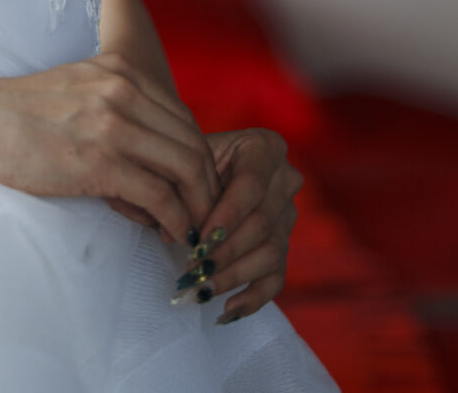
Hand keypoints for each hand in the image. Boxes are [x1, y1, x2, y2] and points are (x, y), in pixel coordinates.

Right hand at [0, 51, 220, 244]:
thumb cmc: (17, 113)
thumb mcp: (76, 89)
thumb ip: (115, 106)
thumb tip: (147, 154)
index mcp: (121, 71)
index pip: (183, 119)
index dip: (199, 158)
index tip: (195, 188)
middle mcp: (125, 91)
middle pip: (194, 142)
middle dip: (207, 185)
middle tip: (204, 216)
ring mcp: (115, 125)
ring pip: (186, 168)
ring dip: (197, 206)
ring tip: (191, 230)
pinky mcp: (100, 161)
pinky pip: (160, 195)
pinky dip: (174, 219)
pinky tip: (170, 233)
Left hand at [173, 128, 300, 322]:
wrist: (202, 167)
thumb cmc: (189, 160)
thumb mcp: (186, 160)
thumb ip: (179, 189)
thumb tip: (168, 231)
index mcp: (266, 147)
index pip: (251, 185)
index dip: (227, 215)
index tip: (200, 240)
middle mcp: (286, 180)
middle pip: (262, 223)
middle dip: (226, 251)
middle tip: (194, 270)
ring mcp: (289, 215)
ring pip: (270, 252)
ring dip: (233, 276)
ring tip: (201, 290)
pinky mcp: (284, 246)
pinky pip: (276, 277)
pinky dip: (253, 298)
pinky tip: (226, 310)